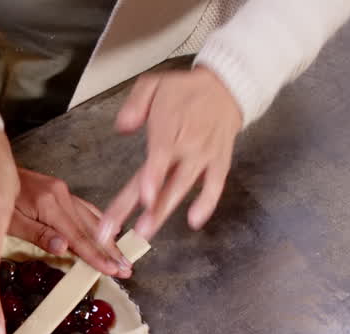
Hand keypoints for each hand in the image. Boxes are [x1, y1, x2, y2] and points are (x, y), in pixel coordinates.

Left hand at [9, 168, 131, 278]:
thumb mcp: (9, 222)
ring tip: (123, 256)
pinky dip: (99, 222)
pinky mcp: (60, 190)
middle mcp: (62, 195)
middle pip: (91, 228)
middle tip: (128, 268)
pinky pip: (85, 208)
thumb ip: (37, 234)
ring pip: (92, 219)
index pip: (78, 236)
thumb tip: (64, 248)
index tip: (113, 269)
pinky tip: (110, 231)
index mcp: (49, 204)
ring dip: (109, 239)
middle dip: (111, 250)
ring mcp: (63, 191)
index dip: (97, 256)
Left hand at [95, 67, 241, 243]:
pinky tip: (194, 221)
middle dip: (146, 208)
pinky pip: (215, 186)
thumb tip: (122, 127)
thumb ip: (134, 105)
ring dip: (165, 211)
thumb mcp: (153, 85)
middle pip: (165, 180)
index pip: (159, 156)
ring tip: (145, 233)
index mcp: (167, 127)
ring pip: (184, 187)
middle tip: (125, 231)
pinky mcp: (219, 163)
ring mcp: (203, 156)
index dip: (153, 178)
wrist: (226, 87)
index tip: (144, 198)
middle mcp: (186, 145)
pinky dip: (207, 203)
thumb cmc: (183, 91)